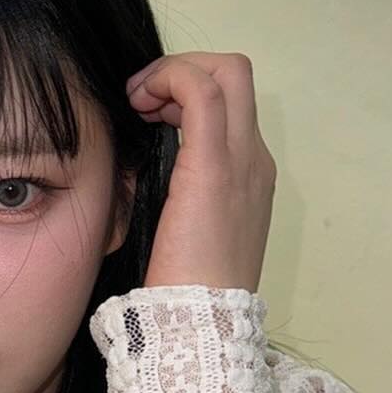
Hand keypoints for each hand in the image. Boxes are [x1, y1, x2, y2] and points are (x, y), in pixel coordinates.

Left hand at [125, 51, 276, 292]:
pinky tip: (140, 104)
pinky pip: (201, 91)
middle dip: (185, 68)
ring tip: (140, 103)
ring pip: (225, 72)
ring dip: (175, 72)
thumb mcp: (184, 227)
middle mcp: (254, 160)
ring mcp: (241, 161)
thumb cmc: (184, 288)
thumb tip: (138, 160)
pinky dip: (169, 80)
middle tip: (144, 99)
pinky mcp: (214, 167)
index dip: (187, 90)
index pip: (231, 102)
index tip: (149, 113)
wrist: (201, 325)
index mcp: (248, 176)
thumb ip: (176, 189)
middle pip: (236, 74)